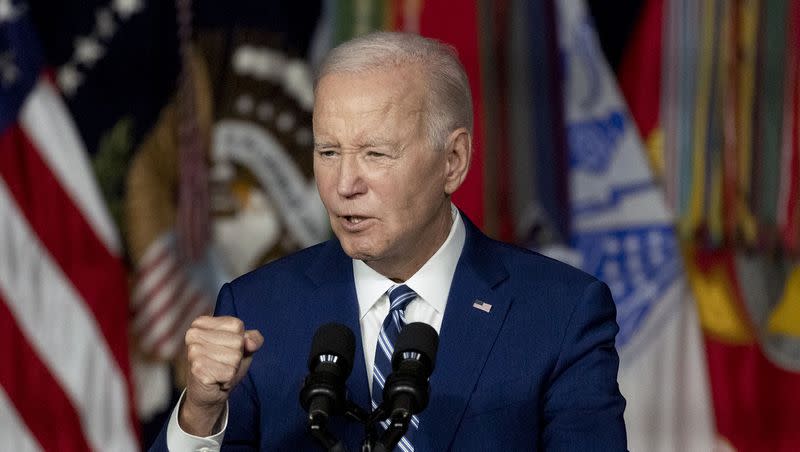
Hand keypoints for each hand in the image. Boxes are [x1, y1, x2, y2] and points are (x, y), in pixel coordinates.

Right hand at [179, 315, 263, 435]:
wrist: (208, 392)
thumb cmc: (224, 365)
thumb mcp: (243, 347)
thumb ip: (254, 338)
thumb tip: (250, 342)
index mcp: (202, 323)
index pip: (237, 325)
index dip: (240, 340)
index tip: (226, 349)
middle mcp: (194, 334)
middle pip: (237, 341)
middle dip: (236, 356)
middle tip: (222, 363)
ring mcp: (194, 352)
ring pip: (234, 357)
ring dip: (232, 368)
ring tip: (220, 371)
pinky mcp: (198, 369)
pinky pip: (229, 373)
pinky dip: (228, 379)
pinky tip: (217, 380)